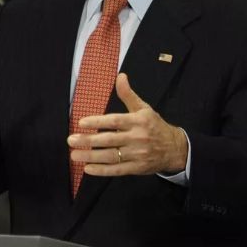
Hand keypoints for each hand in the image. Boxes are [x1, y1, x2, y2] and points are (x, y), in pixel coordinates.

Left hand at [67, 73, 187, 175]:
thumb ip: (128, 94)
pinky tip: (88, 168)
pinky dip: (102, 170)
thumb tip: (120, 76)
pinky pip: (117, 170)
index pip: (114, 121)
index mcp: (137, 121)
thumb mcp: (144, 108)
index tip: (81, 122)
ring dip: (91, 156)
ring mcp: (137, 154)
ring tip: (74, 155)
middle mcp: (137, 138)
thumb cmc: (154, 126)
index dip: (97, 122)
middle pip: (109, 139)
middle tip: (71, 140)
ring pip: (111, 156)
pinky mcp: (137, 168)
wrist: (175, 149)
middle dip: (88, 140)